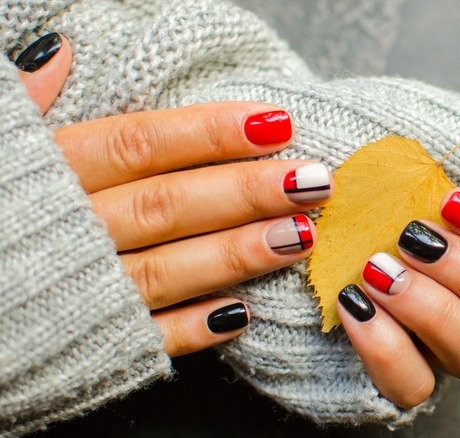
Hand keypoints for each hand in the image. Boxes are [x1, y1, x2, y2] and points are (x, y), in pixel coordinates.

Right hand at [18, 33, 332, 356]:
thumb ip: (27, 102)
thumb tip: (62, 46)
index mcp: (48, 176)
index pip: (139, 145)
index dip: (209, 133)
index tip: (275, 123)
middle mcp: (71, 232)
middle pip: (167, 205)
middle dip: (243, 192)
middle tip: (311, 180)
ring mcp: (83, 292)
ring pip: (166, 270)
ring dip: (236, 254)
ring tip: (301, 236)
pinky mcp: (89, 344)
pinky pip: (144, 339)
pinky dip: (190, 328)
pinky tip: (242, 313)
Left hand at [337, 158, 459, 406]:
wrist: (311, 230)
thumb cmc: (383, 197)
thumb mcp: (432, 170)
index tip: (454, 200)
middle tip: (413, 236)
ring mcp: (447, 351)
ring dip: (431, 310)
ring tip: (380, 270)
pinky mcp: (402, 378)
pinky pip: (413, 387)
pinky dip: (385, 348)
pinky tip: (356, 304)